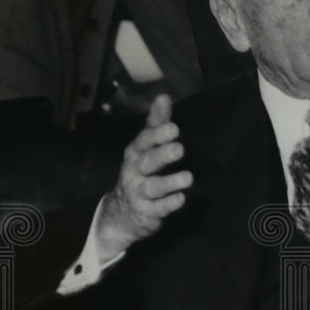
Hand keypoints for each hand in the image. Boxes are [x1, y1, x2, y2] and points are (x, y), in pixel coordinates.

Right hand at [94, 94, 192, 261]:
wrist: (120, 212)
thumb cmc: (139, 172)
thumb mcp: (144, 147)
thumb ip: (156, 124)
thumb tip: (163, 96)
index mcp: (135, 153)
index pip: (144, 141)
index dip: (158, 135)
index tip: (174, 128)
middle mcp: (134, 172)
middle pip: (147, 162)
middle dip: (162, 155)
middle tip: (180, 148)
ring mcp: (139, 193)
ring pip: (154, 187)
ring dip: (170, 182)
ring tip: (188, 178)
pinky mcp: (146, 212)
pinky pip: (157, 209)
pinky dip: (168, 204)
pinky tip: (181, 199)